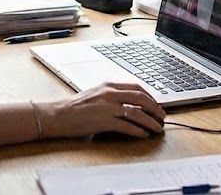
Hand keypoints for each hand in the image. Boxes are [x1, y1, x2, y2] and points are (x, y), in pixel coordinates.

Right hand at [39, 82, 164, 138]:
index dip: (150, 97)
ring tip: (157, 128)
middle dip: (156, 109)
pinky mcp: (104, 121)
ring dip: (151, 122)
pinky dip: (139, 131)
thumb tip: (130, 105)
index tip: (156, 105)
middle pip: (141, 98)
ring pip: (138, 113)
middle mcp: (110, 94)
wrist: (58, 115)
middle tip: (162, 117)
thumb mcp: (95, 94)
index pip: (136, 88)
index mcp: (108, 85)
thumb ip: (112, 96)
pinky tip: (144, 134)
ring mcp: (108, 107)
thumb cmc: (74, 107)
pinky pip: (127, 126)